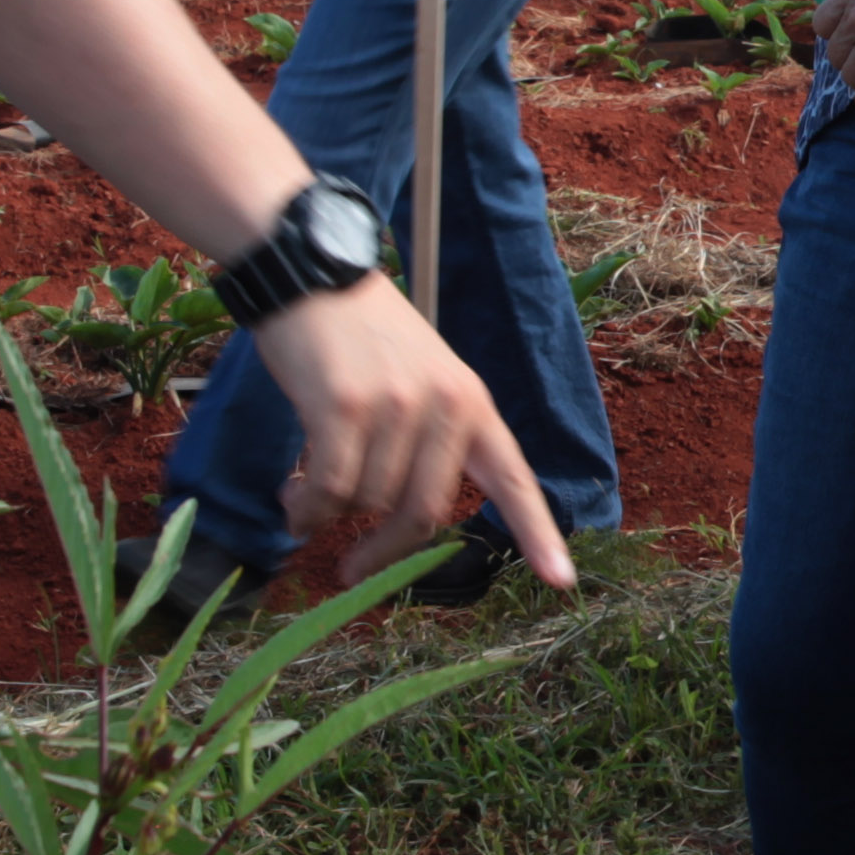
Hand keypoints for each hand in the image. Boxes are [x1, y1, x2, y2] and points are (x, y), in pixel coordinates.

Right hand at [262, 280, 574, 595]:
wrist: (310, 273)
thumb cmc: (358, 335)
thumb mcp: (418, 376)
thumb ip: (423, 440)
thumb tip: (393, 523)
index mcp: (471, 401)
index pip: (513, 477)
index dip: (538, 533)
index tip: (562, 580)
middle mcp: (444, 405)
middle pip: (422, 514)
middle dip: (384, 552)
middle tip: (352, 570)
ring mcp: (397, 406)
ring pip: (368, 502)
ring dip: (329, 513)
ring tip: (302, 493)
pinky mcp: (345, 408)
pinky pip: (330, 489)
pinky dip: (307, 508)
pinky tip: (292, 501)